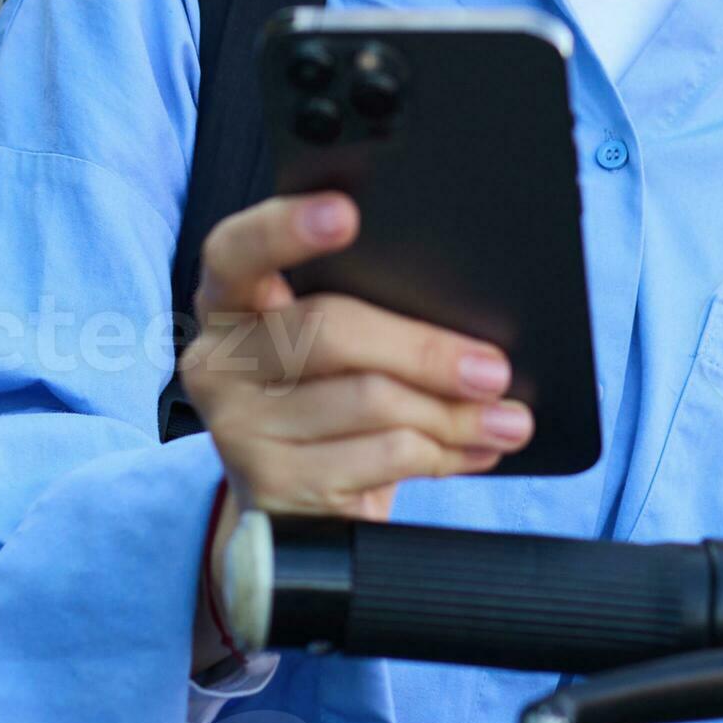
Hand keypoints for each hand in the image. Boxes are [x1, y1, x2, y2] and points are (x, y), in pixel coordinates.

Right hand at [180, 191, 531, 660]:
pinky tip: (474, 451)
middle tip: (494, 370)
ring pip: (370, 399)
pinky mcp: (272, 483)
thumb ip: (377, 315)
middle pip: (330, 330)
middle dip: (427, 350)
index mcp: (231, 303)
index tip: (346, 213)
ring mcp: (237, 427)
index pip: (236, 251)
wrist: (303, 509)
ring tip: (503, 420)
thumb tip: (475, 334)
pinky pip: (380, 455)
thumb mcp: (342, 352)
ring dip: (453, 413)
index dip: (285, 229)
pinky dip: (442, 453)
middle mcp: (219, 361)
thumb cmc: (334, 403)